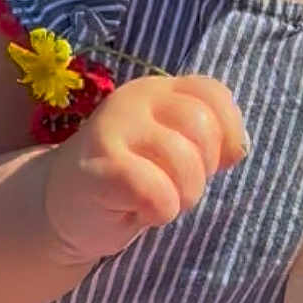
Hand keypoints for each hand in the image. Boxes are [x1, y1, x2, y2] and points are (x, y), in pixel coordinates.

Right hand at [42, 74, 249, 263]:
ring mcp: (114, 129)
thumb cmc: (131, 176)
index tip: (217, 163)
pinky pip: (158, 194)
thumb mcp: (174, 147)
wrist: (63, 205)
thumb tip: (239, 150)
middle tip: (178, 186)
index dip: (229, 132)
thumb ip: (207, 137)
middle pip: (203, 127)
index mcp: (159, 90)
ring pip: (185, 162)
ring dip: (183, 196)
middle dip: (204, 169)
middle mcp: (135, 99)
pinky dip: (160, 212)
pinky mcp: (102, 167)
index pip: (214, 93)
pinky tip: (137, 210)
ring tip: (157, 200)